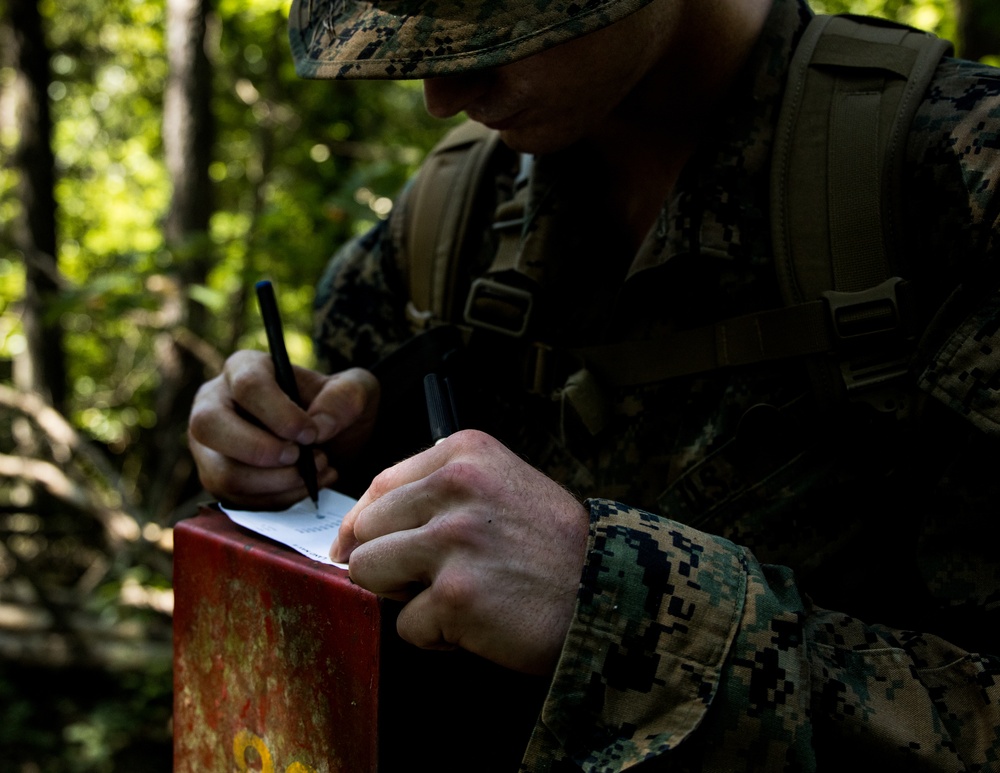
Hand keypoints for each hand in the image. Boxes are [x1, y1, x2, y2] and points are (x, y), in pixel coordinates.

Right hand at [187, 350, 378, 508]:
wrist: (331, 441)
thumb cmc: (335, 407)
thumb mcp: (355, 391)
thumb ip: (345, 398)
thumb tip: (319, 426)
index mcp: (245, 368)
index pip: (248, 385)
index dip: (280, 414)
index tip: (311, 434)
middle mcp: (214, 403)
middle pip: (209, 425)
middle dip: (261, 451)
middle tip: (300, 457)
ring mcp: (209, 445)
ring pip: (223, 472)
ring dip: (276, 482)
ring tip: (317, 471)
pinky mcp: (217, 479)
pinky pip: (237, 500)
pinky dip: (278, 499)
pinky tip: (307, 485)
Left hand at [332, 430, 589, 675]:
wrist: (611, 593)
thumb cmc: (554, 548)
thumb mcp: (503, 485)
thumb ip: (438, 492)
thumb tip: (354, 530)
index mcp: (465, 453)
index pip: (379, 486)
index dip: (369, 525)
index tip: (369, 548)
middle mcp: (456, 486)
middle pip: (365, 531)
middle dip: (390, 562)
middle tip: (439, 576)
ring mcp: (453, 540)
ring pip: (367, 572)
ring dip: (405, 596)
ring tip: (454, 597)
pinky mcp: (455, 594)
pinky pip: (406, 625)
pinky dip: (437, 636)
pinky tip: (478, 623)